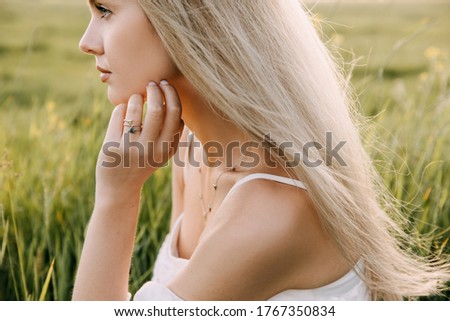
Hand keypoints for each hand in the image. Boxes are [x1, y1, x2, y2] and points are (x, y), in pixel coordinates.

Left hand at [95, 80, 183, 201]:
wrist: (119, 189)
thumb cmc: (142, 164)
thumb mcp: (162, 153)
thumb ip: (171, 133)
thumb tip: (173, 102)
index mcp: (167, 148)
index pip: (176, 114)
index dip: (172, 95)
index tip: (166, 85)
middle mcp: (152, 149)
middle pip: (158, 108)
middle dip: (156, 89)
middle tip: (152, 82)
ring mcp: (132, 148)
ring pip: (136, 109)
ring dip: (136, 97)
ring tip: (135, 96)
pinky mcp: (113, 147)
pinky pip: (119, 115)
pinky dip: (121, 106)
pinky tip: (122, 108)